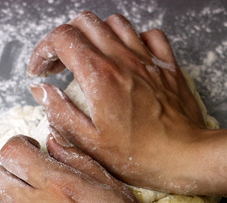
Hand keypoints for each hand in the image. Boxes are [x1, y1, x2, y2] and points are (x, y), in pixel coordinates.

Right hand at [28, 12, 208, 193]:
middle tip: (60, 66)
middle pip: (85, 22)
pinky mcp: (167, 65)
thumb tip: (42, 90)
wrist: (186, 156)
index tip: (40, 72)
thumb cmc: (140, 155)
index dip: (43, 51)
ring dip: (96, 35)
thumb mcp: (89, 142)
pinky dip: (133, 39)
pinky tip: (127, 58)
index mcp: (100, 76)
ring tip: (90, 59)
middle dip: (64, 39)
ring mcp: (148, 59)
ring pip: (115, 22)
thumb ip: (60, 112)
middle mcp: (123, 59)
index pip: (62, 38)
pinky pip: (150, 35)